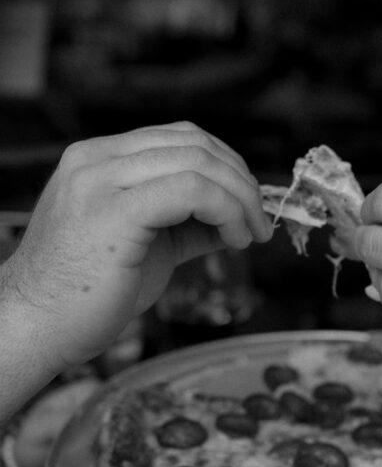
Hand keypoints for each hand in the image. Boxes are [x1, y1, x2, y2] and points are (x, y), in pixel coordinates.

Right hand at [0, 122, 271, 371]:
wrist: (36, 329)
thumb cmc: (86, 295)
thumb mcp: (148, 246)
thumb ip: (188, 225)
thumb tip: (239, 219)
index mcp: (98, 159)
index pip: (179, 138)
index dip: (226, 165)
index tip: (250, 204)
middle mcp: (95, 159)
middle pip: (194, 143)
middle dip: (241, 180)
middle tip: (260, 222)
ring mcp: (100, 181)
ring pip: (198, 162)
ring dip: (240, 198)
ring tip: (251, 235)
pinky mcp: (114, 212)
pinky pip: (192, 190)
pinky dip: (226, 210)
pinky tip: (235, 239)